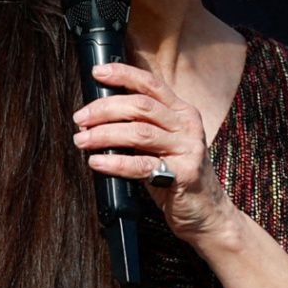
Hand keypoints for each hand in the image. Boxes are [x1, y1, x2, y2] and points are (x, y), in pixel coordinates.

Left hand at [73, 61, 238, 244]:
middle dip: (104, 109)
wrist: (207, 213)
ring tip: (82, 140)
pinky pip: (141, 165)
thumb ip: (141, 126)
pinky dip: (114, 162)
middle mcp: (187, 126)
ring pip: (139, 133)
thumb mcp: (163, 144)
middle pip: (140, 106)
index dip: (123, 74)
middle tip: (80, 118)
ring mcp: (188, 149)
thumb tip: (97, 116)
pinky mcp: (184, 174)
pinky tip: (96, 162)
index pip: (151, 84)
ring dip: (104, 134)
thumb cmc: (177, 176)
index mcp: (182, 112)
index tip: (97, 73)